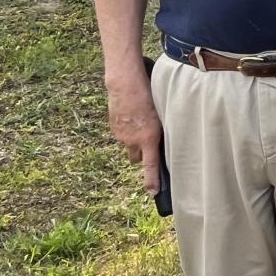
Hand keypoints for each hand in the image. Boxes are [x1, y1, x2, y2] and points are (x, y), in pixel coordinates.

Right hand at [106, 68, 161, 195]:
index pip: (150, 165)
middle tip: (149, 143)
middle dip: (142, 155)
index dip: (151, 181)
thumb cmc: (149, 93)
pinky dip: (127, 130)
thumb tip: (162, 139)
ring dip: (134, 140)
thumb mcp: (162, 113)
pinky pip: (122, 135)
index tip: (153, 192)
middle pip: (137, 158)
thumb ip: (161, 130)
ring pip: (129, 145)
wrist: (125, 83)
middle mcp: (133, 140)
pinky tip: (133, 115)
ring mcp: (121, 135)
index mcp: (149, 137)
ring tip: (141, 122)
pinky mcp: (114, 128)